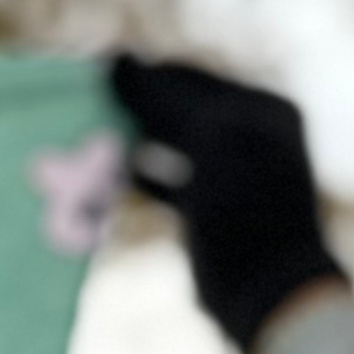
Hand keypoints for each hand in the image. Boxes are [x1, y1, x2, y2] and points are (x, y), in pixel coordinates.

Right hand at [103, 53, 349, 353]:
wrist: (268, 292)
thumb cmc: (246, 208)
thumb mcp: (208, 141)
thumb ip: (163, 99)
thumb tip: (116, 60)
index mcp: (263, 110)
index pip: (192, 79)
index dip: (146, 75)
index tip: (96, 71)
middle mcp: (251, 137)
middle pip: (180, 110)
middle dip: (136, 108)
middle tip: (85, 100)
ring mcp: (231, 177)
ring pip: (171, 146)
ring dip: (132, 139)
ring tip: (88, 132)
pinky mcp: (210, 215)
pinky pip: (167, 183)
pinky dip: (139, 176)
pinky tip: (107, 172)